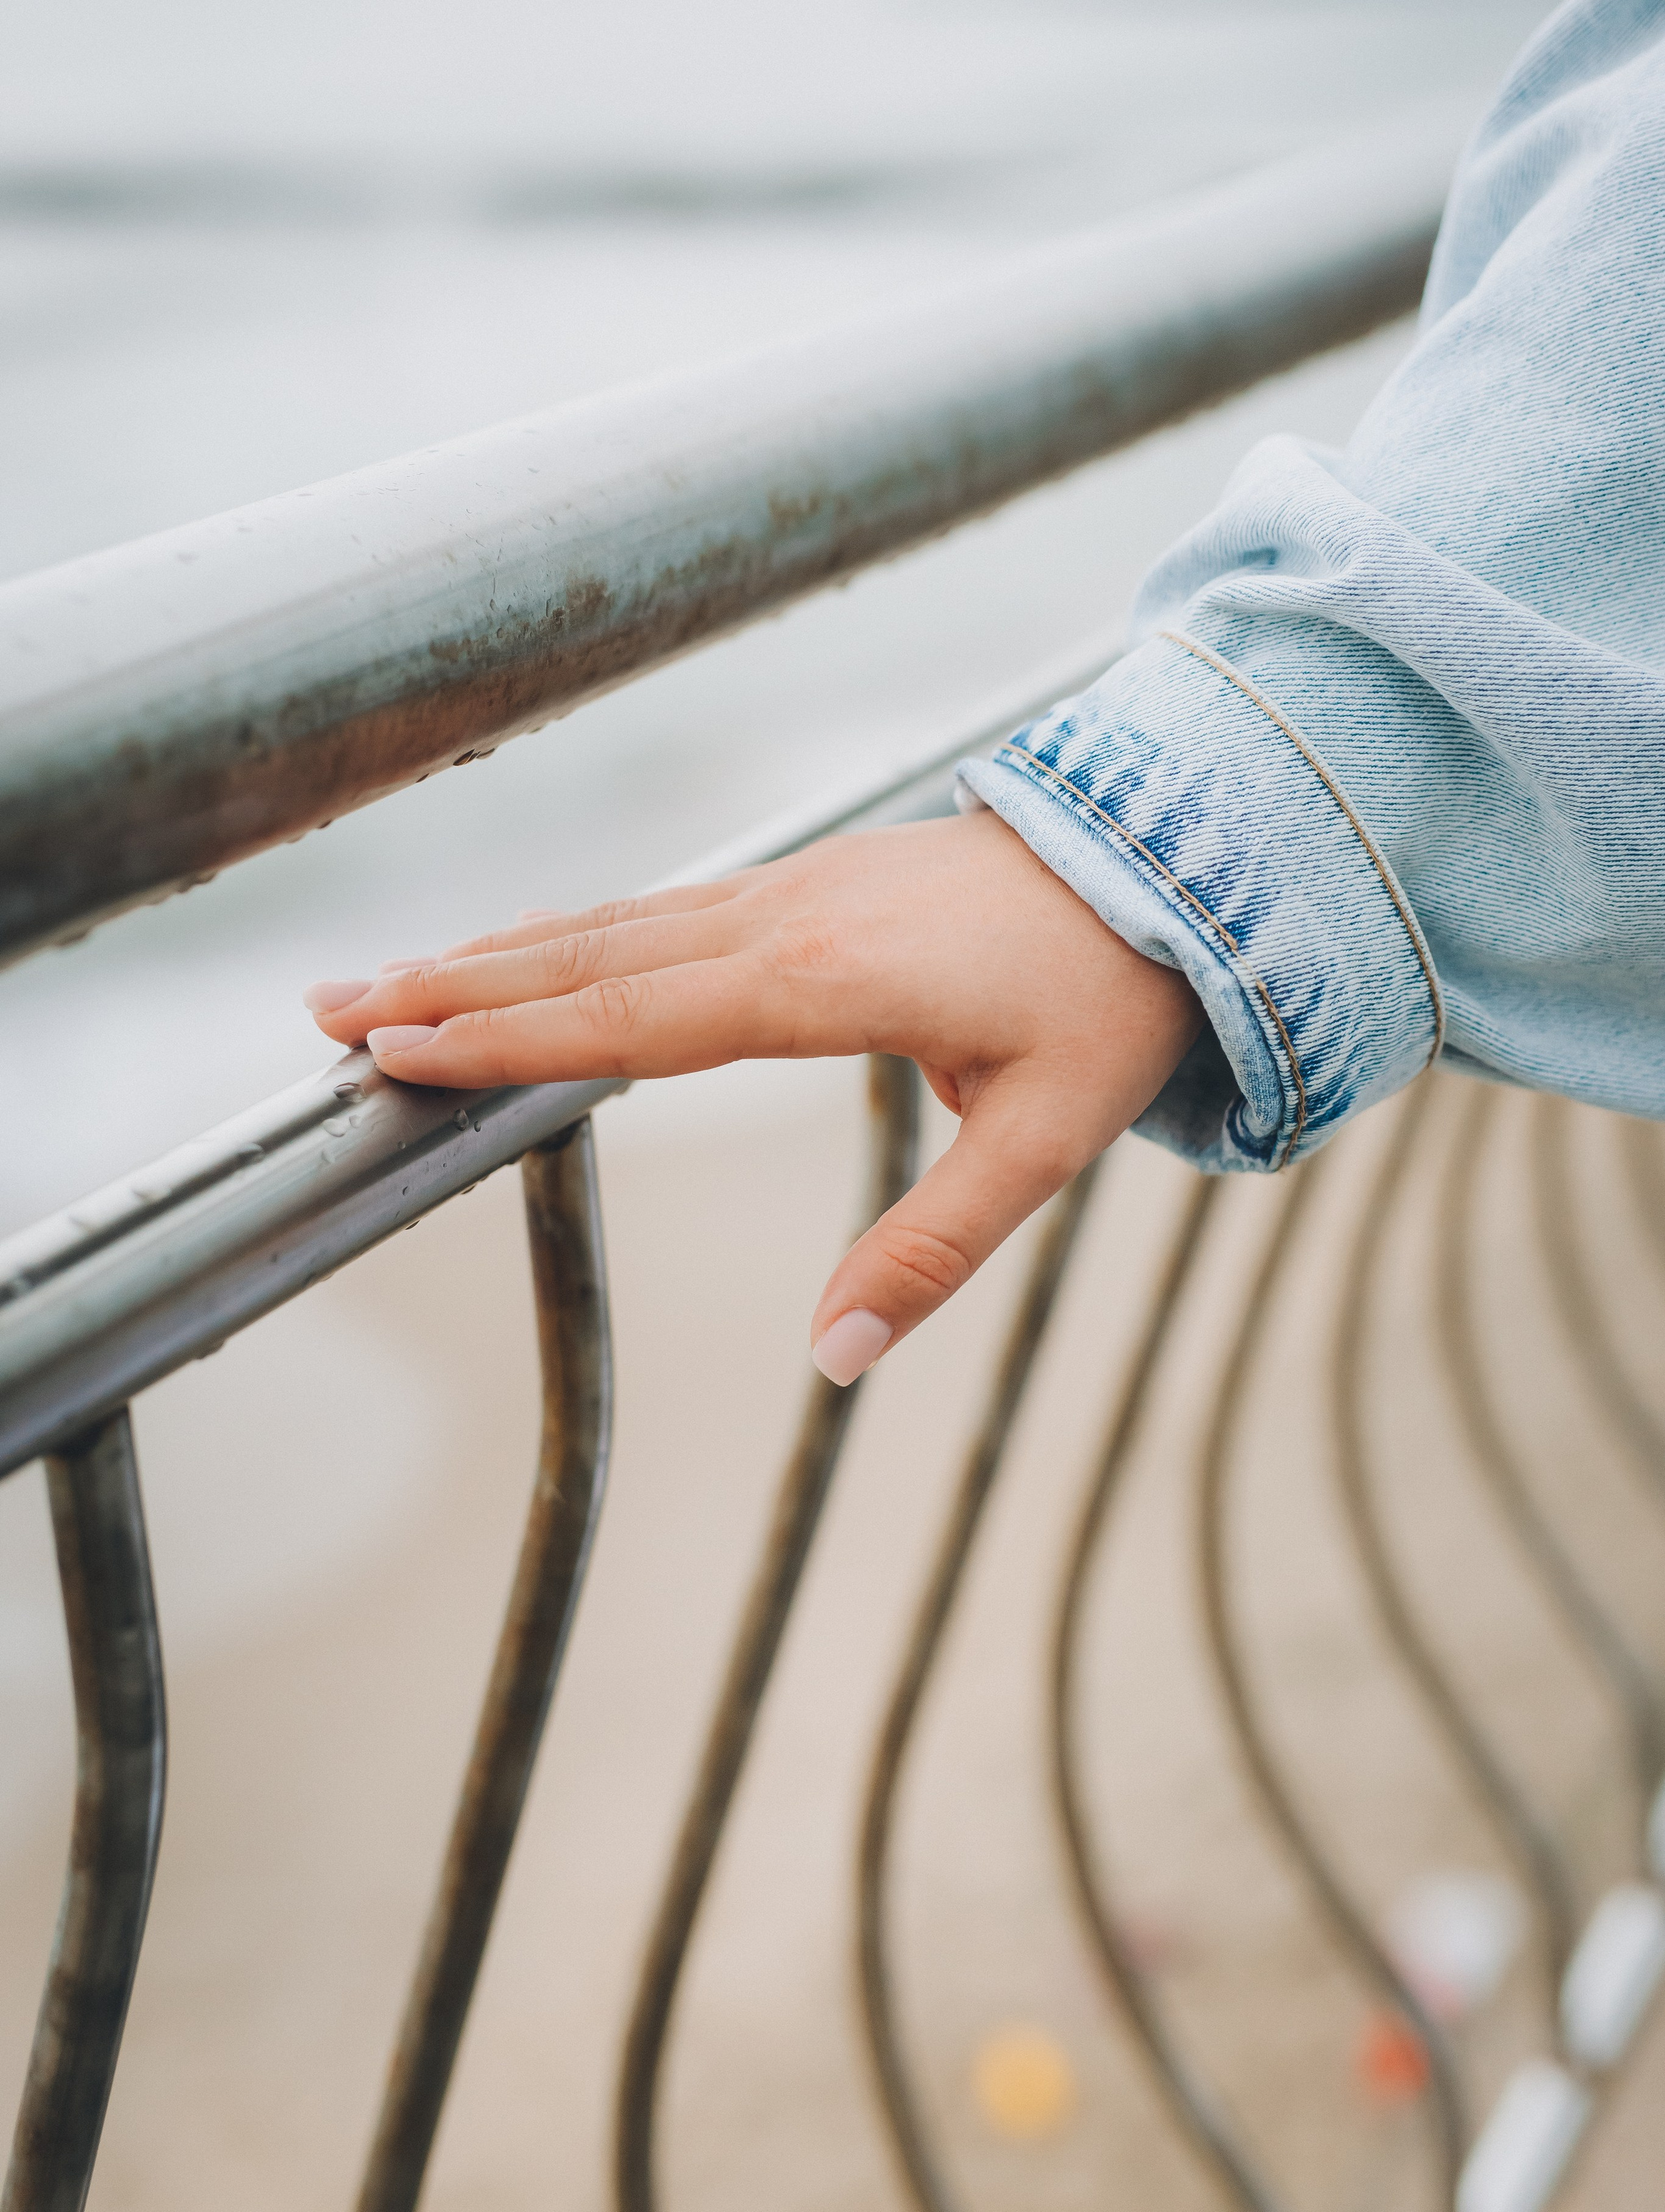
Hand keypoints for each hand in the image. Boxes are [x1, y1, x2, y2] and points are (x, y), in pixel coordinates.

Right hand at [303, 811, 1201, 1381]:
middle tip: (329, 1014)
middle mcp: (783, 916)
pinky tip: (526, 947)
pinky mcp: (808, 878)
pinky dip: (569, 931)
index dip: (506, 1039)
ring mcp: (791, 885)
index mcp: (823, 980)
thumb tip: (836, 1359)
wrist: (1178, 860)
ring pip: (610, 923)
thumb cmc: (1111, 1002)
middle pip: (585, 957)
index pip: (629, 1018)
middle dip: (452, 989)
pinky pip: (658, 906)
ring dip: (492, 953)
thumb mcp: (1047, 1140)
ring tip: (385, 981)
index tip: (398, 1053)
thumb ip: (936, 1248)